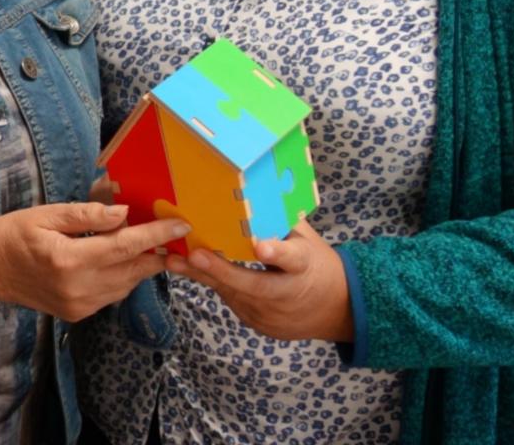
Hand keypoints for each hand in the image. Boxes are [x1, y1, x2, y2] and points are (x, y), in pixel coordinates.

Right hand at [0, 201, 190, 321]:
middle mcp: (79, 288)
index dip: (156, 235)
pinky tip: (123, 260)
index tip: (181, 225)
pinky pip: (113, 294)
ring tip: (152, 243)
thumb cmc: (13, 234)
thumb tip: (123, 213)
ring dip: (143, 264)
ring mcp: (80, 305)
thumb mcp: (45, 214)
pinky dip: (124, 276)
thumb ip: (86, 215)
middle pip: (133, 269)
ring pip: (127, 284)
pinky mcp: (78, 313)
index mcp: (69, 260)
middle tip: (173, 232)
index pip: (125, 246)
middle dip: (157, 251)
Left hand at [169, 220, 353, 341]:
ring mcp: (274, 314)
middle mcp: (289, 294)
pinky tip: (189, 270)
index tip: (261, 247)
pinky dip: (214, 285)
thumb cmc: (318, 265)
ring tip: (174, 261)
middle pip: (255, 285)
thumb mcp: (309, 241)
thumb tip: (258, 190)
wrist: (339, 310)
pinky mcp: (260, 323)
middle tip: (194, 255)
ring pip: (235, 294)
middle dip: (222, 270)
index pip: (293, 259)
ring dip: (204, 276)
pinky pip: (232, 301)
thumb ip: (283, 222)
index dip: (277, 252)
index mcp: (306, 266)